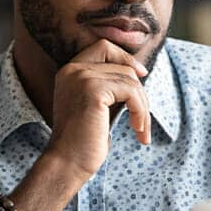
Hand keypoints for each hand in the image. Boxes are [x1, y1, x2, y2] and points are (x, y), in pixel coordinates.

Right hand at [44, 39, 150, 181]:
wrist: (67, 164)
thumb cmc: (84, 141)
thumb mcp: (97, 106)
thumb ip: (110, 86)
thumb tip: (139, 72)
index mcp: (70, 71)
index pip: (103, 47)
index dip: (125, 58)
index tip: (141, 75)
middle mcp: (73, 70)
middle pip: (122, 64)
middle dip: (138, 90)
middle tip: (142, 116)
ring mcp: (82, 78)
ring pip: (130, 79)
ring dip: (142, 106)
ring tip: (140, 129)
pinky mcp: (93, 90)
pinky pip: (131, 91)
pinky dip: (141, 111)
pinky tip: (137, 130)